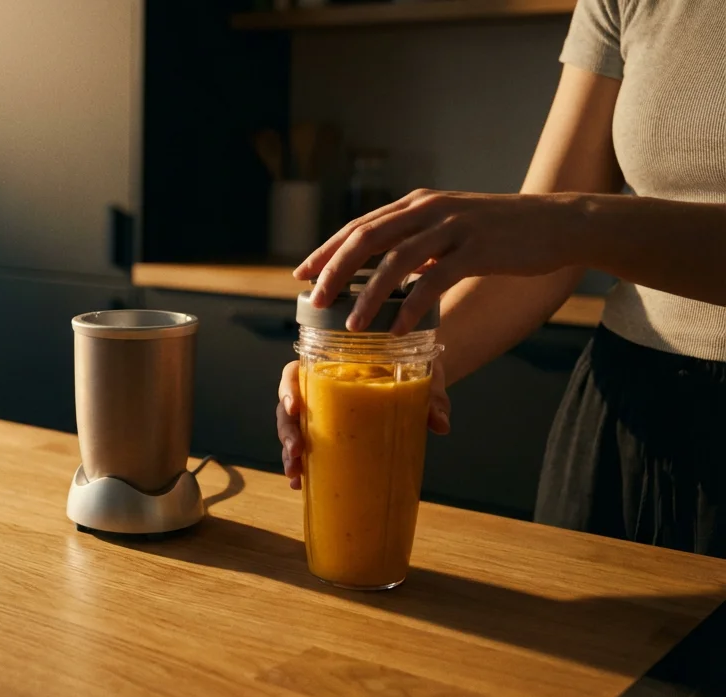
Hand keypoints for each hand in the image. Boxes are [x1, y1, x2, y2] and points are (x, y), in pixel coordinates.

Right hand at [277, 359, 450, 490]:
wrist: (420, 384)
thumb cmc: (415, 373)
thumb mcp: (424, 378)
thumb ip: (431, 399)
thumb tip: (440, 425)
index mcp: (331, 368)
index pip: (294, 373)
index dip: (288, 389)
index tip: (295, 407)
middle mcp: (319, 391)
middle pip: (288, 409)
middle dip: (287, 431)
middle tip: (297, 450)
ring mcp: (321, 416)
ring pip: (292, 431)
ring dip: (289, 453)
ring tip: (295, 474)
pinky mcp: (329, 437)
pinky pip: (307, 451)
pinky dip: (302, 469)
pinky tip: (300, 485)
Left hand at [293, 190, 588, 333]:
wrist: (558, 223)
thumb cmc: (499, 233)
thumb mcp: (449, 230)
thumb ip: (415, 244)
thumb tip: (380, 275)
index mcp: (416, 204)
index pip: (359, 226)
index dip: (326, 250)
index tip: (300, 274)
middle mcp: (428, 210)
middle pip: (367, 238)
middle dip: (334, 271)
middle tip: (314, 301)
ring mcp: (452, 228)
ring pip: (396, 261)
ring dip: (368, 295)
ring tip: (352, 325)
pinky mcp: (477, 250)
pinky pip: (434, 282)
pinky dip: (412, 307)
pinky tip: (399, 329)